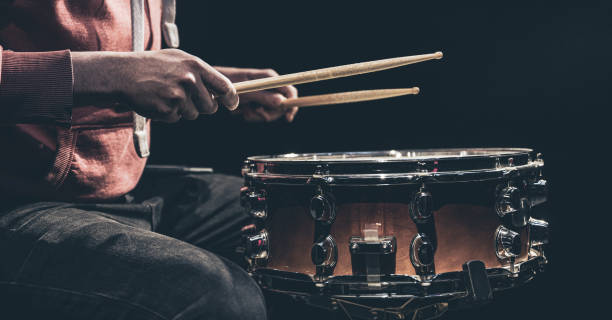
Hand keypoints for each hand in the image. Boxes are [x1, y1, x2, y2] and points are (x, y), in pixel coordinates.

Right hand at [72, 49, 238, 121]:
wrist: (123, 73)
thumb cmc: (151, 65)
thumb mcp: (178, 59)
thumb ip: (200, 73)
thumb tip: (221, 90)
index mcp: (195, 66)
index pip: (224, 86)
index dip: (231, 98)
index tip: (232, 104)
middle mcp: (190, 80)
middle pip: (210, 107)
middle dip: (202, 106)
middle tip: (185, 98)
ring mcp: (179, 96)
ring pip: (193, 114)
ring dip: (182, 110)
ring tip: (166, 95)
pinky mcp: (168, 109)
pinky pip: (176, 118)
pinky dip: (168, 114)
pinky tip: (157, 101)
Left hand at [214, 66, 297, 121]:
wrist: (211, 86)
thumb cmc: (227, 84)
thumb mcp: (245, 92)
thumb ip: (263, 97)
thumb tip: (282, 102)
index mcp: (269, 78)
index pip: (290, 89)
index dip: (292, 104)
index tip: (288, 118)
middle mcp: (268, 85)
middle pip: (282, 105)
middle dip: (269, 113)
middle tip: (255, 113)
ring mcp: (262, 94)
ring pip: (270, 112)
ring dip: (257, 116)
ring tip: (243, 111)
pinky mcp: (256, 101)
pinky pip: (260, 114)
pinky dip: (250, 115)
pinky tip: (240, 111)